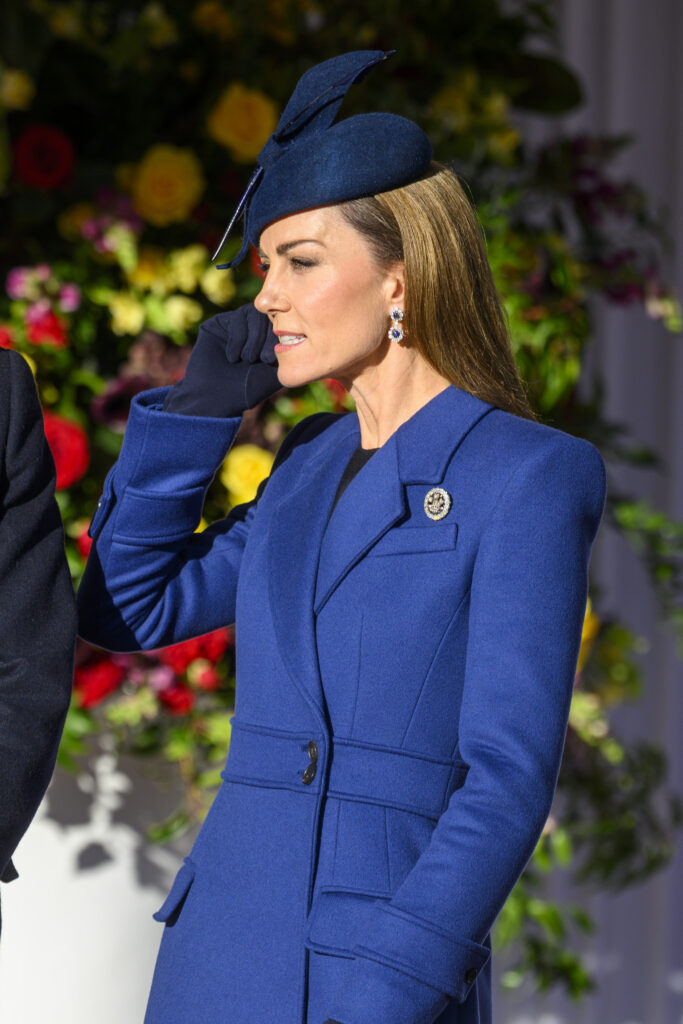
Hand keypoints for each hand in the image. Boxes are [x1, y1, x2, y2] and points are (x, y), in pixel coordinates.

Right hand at [163, 303, 279, 417]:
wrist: (216, 397)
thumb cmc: (247, 390)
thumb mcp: (274, 373)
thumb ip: (288, 354)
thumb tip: (305, 335)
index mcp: (270, 338)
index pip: (283, 323)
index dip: (281, 336)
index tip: (271, 358)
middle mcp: (254, 328)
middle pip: (268, 315)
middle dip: (267, 336)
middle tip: (263, 359)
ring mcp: (237, 324)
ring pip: (252, 314)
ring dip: (253, 337)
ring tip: (248, 359)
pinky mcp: (220, 323)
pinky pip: (234, 318)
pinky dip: (237, 338)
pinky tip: (233, 357)